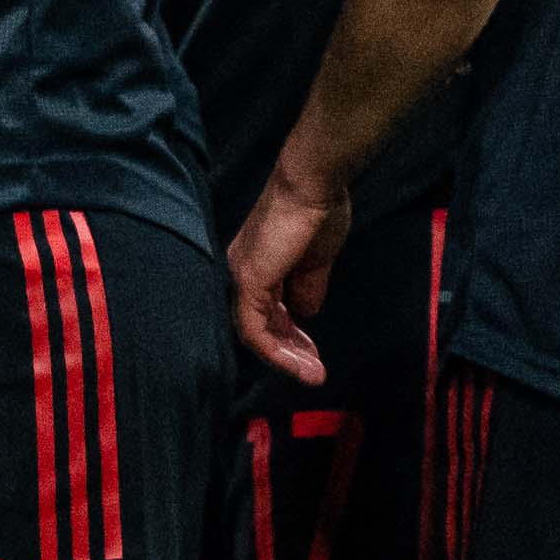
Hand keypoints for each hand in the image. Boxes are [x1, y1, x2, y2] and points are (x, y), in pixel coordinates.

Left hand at [225, 171, 346, 385]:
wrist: (313, 184)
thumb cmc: (317, 213)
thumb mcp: (315, 261)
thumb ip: (308, 287)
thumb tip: (306, 314)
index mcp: (257, 265)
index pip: (267, 312)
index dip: (290, 336)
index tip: (313, 354)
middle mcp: (243, 272)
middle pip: (261, 325)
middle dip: (290, 352)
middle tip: (315, 372)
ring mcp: (242, 277)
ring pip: (257, 333)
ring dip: (287, 358)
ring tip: (314, 375)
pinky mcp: (248, 281)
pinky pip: (256, 330)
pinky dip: (277, 351)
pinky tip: (300, 363)